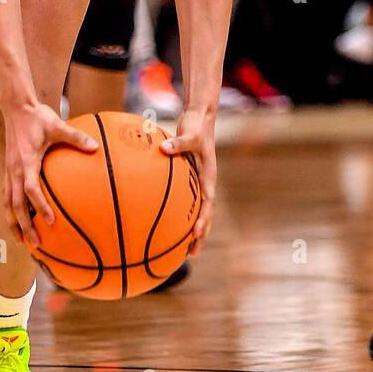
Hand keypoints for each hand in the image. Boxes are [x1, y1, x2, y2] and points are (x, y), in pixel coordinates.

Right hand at [2, 101, 96, 248]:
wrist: (16, 107)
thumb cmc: (38, 117)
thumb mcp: (58, 125)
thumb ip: (76, 138)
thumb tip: (95, 148)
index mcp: (26, 162)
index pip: (31, 190)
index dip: (40, 207)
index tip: (50, 222)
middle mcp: (14, 170)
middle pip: (15, 206)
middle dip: (24, 226)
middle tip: (35, 244)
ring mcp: (9, 171)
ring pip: (8, 204)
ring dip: (13, 223)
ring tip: (21, 241)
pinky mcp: (8, 170)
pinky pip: (7, 195)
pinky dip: (11, 211)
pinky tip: (17, 220)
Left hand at [161, 107, 215, 254]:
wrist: (200, 117)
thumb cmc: (196, 125)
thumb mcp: (189, 133)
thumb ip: (178, 142)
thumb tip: (164, 149)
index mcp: (209, 175)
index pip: (208, 202)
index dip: (203, 219)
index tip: (194, 233)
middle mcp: (206, 182)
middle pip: (206, 214)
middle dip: (201, 234)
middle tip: (191, 254)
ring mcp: (200, 182)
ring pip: (199, 211)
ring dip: (194, 230)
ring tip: (184, 250)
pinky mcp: (192, 179)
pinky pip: (188, 201)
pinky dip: (182, 215)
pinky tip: (169, 225)